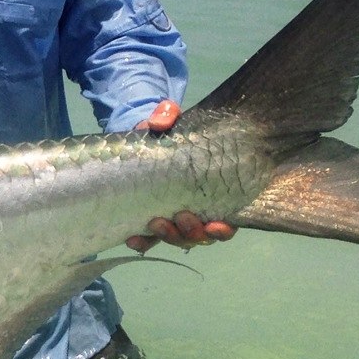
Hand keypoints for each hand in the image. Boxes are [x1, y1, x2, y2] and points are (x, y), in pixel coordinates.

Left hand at [126, 100, 235, 252]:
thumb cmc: (165, 134)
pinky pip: (149, 239)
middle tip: (182, 216)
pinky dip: (143, 242)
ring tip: (155, 224)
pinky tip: (133, 239)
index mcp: (210, 192)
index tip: (215, 225)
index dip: (223, 230)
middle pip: (200, 236)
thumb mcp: (167, 121)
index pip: (225, 220)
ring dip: (170, 237)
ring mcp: (172, 217)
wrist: (140, 141)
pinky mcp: (150, 219)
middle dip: (192, 232)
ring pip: (178, 239)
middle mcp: (195, 210)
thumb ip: (166, 115)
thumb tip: (162, 119)